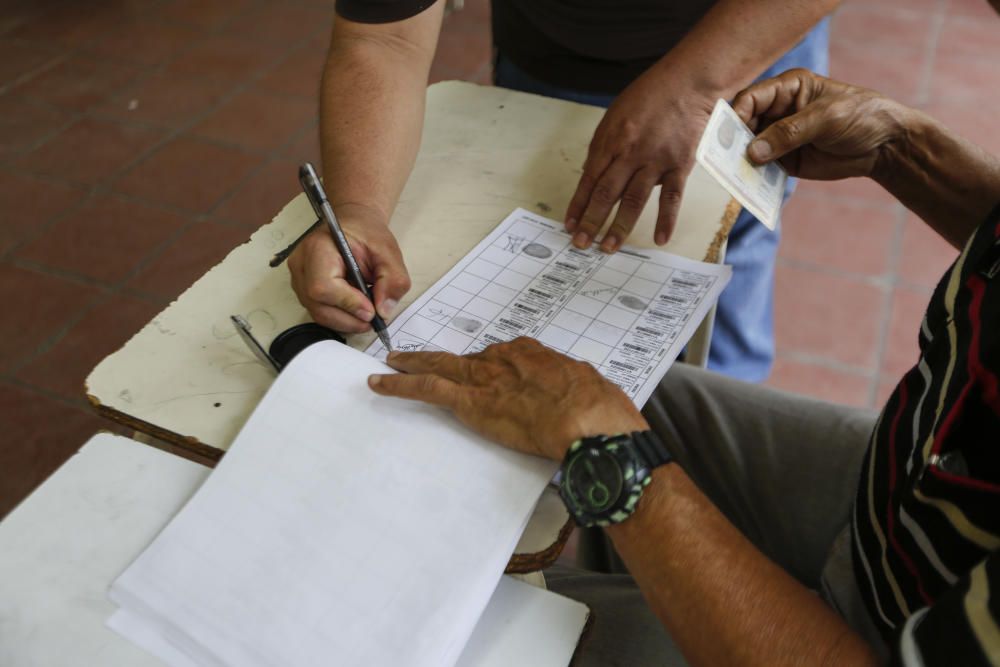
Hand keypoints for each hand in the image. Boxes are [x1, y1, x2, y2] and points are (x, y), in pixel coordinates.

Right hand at [288, 204, 410, 332]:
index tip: (372, 310)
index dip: (348, 303)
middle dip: (350, 319)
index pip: (323, 286)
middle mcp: (301, 265)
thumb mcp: (389, 251)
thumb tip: (383, 310)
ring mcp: (299, 279)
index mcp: (319, 248)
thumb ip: (392, 280)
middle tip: (375, 318)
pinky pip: (320, 312)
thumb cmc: (367, 234)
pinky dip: (341, 318)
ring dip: (347, 321)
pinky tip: (356, 310)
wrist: (353, 226)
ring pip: (319, 314)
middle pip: (319, 305)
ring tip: (368, 313)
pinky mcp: (303, 290)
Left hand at [367, 338, 647, 460]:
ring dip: (414, 364)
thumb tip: (583, 398)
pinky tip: (380, 383)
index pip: (505, 358)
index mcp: (535, 356)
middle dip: (444, 358)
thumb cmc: (600, 411)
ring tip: (393, 363)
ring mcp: (485, 378)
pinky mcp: (469, 401)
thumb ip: (578, 392)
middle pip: (467, 358)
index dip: (491, 367)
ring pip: (440, 366)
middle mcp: (506, 359)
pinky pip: (426, 388)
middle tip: (423, 356)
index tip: (486, 373)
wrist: (590, 422)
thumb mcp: (593, 392)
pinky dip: (399, 385)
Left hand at [565, 66, 715, 251]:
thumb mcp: (616, 116)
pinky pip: (672, 198)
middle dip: (591, 221)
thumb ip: (604, 147)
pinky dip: (666, 220)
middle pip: (606, 193)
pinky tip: (660, 239)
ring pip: (634, 200)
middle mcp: (630, 152)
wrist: (689, 81)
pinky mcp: (679, 165)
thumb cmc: (650, 96)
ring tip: (608, 247)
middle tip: (581, 243)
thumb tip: (593, 176)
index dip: (578, 205)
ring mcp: (655, 160)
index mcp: (610, 140)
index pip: (589, 180)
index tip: (569, 225)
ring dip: (619, 226)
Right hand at [732, 68, 909, 179]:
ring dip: (741, 161)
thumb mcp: (826, 118)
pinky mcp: (784, 161)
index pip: (751, 98)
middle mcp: (778, 112)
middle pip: (743, 124)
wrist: (884, 146)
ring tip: (733, 175)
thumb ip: (790, 132)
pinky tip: (748, 185)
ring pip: (749, 148)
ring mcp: (779, 138)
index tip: (729, 134)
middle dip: (734, 141)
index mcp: (787, 89)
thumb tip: (754, 151)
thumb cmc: (860, 116)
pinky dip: (754, 177)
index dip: (737, 114)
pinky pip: (762, 169)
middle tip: (725, 159)